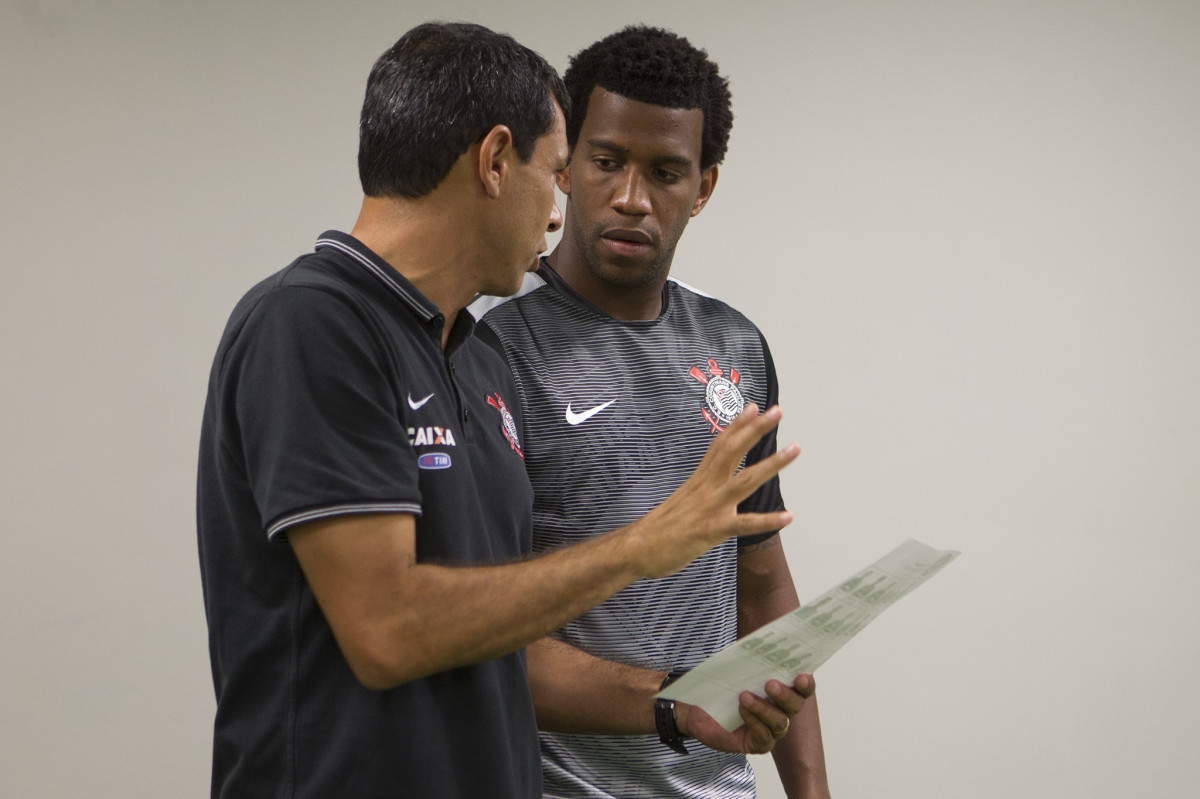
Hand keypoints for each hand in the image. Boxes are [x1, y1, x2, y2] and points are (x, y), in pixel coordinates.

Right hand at [626, 404, 799, 578]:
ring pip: (745, 480)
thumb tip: (710, 491)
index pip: (719, 446)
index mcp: (698, 481)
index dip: (737, 425)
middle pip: (732, 451)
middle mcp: (705, 488)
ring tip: (795, 449)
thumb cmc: (657, 529)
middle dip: (755, 430)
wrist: (636, 549)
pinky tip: (788, 516)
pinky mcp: (711, 530)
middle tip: (777, 411)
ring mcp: (709, 507)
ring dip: (772, 464)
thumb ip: (700, 493)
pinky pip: (743, 524)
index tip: (752, 407)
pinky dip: (767, 520)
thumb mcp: (681, 501)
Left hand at [675, 674, 815, 754]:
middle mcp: (781, 711)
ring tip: (745, 696)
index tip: (802, 675)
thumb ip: (749, 662)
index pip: (802, 688)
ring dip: (764, 708)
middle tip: (770, 684)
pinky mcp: (758, 744)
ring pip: (779, 722)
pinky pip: (763, 736)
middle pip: (795, 706)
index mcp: (781, 691)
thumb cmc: (720, 687)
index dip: (806, 683)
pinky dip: (753, 721)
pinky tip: (741, 711)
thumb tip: (757, 647)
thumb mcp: (734, 670)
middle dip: (786, 695)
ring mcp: (771, 730)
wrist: (696, 709)